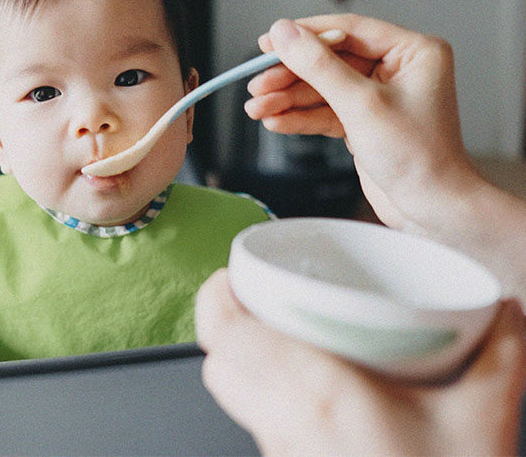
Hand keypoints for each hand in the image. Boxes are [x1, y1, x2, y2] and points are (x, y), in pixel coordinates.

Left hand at [195, 268, 525, 455]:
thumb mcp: (481, 420)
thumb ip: (499, 356)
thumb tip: (504, 312)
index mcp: (318, 394)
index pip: (227, 338)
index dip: (216, 299)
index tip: (229, 275)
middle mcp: (285, 424)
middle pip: (218, 364)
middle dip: (226, 325)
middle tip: (254, 298)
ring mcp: (281, 453)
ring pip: (229, 395)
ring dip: (240, 359)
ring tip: (271, 332)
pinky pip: (253, 422)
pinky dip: (259, 392)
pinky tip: (296, 383)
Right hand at [246, 14, 476, 232]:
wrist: (431, 209)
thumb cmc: (418, 157)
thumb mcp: (361, 105)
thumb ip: (319, 66)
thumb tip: (284, 33)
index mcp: (412, 51)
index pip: (348, 31)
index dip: (304, 36)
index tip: (268, 43)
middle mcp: (396, 69)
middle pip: (329, 61)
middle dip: (290, 76)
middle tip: (257, 84)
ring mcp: (378, 97)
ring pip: (322, 89)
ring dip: (288, 99)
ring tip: (257, 108)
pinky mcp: (363, 122)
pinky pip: (325, 111)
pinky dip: (300, 118)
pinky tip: (276, 121)